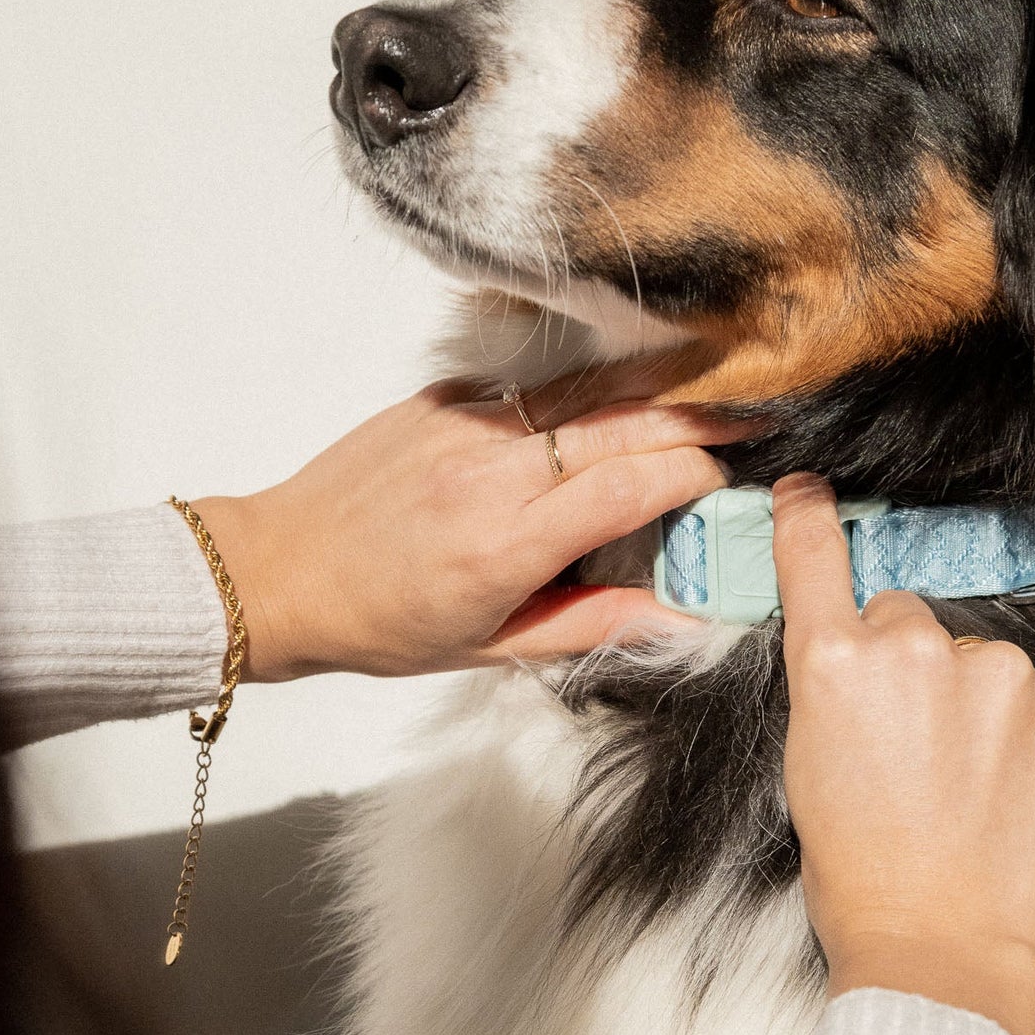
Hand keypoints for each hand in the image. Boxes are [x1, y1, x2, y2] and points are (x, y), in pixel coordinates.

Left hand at [191, 380, 745, 680]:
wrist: (280, 571)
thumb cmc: (381, 622)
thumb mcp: (493, 646)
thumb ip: (594, 625)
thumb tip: (682, 617)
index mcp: (507, 544)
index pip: (633, 485)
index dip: (696, 475)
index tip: (729, 480)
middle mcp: (489, 474)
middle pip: (623, 425)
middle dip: (698, 419)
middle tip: (754, 418)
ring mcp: (464, 426)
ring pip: (584, 392)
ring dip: (652, 389)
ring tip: (709, 387)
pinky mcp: (441, 399)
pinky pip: (530, 390)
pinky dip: (576, 397)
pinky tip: (609, 403)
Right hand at [772, 474, 1034, 1034]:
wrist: (942, 948)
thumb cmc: (862, 877)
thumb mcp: (809, 768)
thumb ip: (834, 694)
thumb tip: (861, 663)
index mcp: (832, 664)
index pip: (816, 558)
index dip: (810, 519)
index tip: (810, 490)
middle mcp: (912, 647)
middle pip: (905, 617)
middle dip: (905, 663)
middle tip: (907, 746)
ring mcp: (994, 672)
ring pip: (975, 660)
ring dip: (971, 702)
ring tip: (962, 786)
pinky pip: (1034, 694)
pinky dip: (1022, 729)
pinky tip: (1006, 788)